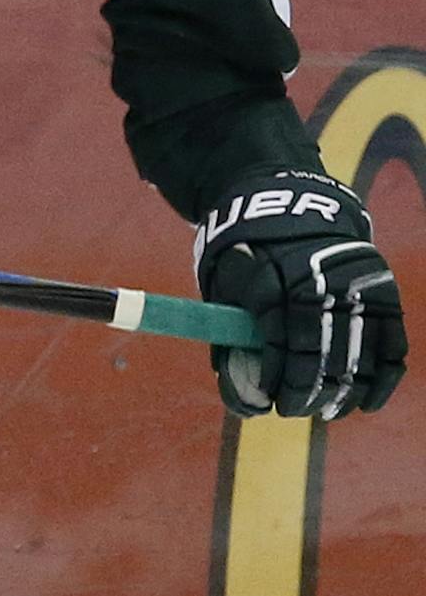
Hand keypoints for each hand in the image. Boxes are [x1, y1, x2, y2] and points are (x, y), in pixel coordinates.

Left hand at [195, 168, 405, 418]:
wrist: (288, 206)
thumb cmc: (248, 258)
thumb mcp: (224, 287)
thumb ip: (230, 339)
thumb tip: (244, 401)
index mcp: (271, 280)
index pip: (280, 345)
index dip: (276, 380)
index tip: (268, 401)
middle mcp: (317, 283)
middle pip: (319, 356)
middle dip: (306, 394)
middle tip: (293, 410)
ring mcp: (355, 287)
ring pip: (357, 357)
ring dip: (343, 394)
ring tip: (327, 411)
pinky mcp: (384, 292)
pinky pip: (392, 347)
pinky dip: (382, 380)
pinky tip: (367, 403)